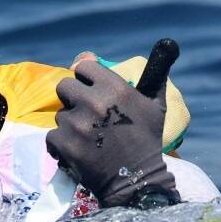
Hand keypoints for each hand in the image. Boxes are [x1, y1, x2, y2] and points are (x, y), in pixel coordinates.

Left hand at [46, 39, 180, 208]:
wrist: (135, 180)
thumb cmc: (146, 139)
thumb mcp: (156, 103)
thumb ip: (155, 72)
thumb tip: (168, 42)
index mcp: (115, 88)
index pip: (83, 66)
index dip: (85, 78)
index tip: (90, 89)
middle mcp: (94, 102)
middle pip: (64, 86)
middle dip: (73, 99)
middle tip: (87, 116)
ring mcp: (77, 124)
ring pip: (59, 115)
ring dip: (70, 125)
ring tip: (91, 139)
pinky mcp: (64, 144)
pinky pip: (52, 136)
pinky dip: (62, 145)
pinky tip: (80, 152)